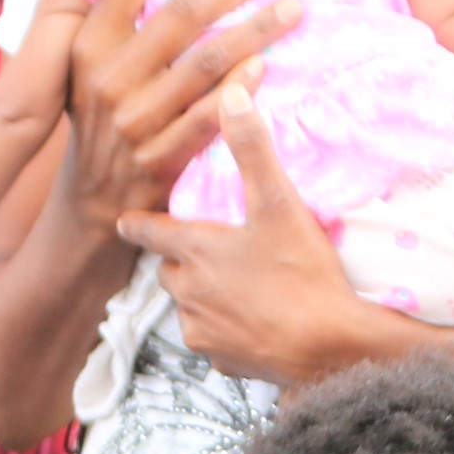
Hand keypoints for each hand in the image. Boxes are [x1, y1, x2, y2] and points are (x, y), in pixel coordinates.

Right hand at [59, 0, 303, 239]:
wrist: (93, 201)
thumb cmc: (106, 118)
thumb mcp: (92, 66)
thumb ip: (120, 18)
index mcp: (90, 45)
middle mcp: (107, 78)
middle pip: (182, 11)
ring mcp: (133, 121)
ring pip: (206, 61)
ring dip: (257, 29)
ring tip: (292, 7)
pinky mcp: (158, 159)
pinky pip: (209, 116)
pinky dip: (241, 88)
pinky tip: (266, 65)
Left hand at [117, 86, 401, 391]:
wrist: (329, 347)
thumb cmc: (302, 273)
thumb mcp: (279, 204)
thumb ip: (252, 149)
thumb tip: (231, 92)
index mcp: (194, 252)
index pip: (149, 232)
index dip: (138, 225)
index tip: (123, 222)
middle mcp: (187, 293)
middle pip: (170, 270)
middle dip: (182, 260)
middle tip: (209, 249)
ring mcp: (201, 331)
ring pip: (189, 305)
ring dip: (205, 294)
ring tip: (240, 285)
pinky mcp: (220, 361)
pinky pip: (212, 338)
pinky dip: (225, 328)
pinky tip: (253, 319)